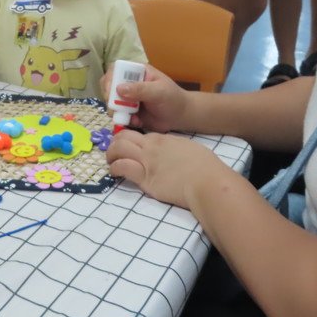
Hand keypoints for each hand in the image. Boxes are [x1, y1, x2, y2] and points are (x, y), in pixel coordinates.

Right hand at [100, 64, 189, 132]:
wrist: (180, 116)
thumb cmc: (173, 98)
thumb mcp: (159, 91)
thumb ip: (141, 89)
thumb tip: (119, 89)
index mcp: (136, 72)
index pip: (116, 69)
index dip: (110, 79)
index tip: (110, 92)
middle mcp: (129, 83)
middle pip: (108, 86)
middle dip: (110, 98)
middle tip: (115, 108)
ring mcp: (127, 98)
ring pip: (111, 102)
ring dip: (117, 111)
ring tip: (131, 117)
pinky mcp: (128, 112)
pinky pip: (119, 115)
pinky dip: (124, 120)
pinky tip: (137, 122)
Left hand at [106, 129, 227, 207]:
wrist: (206, 180)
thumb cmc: (205, 166)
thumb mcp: (188, 148)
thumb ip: (175, 148)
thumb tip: (171, 153)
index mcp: (162, 139)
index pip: (138, 135)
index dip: (129, 140)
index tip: (127, 147)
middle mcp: (151, 147)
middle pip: (124, 137)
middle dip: (114, 143)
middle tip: (113, 152)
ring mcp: (147, 161)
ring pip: (119, 149)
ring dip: (111, 154)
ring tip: (110, 162)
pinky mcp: (145, 178)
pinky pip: (123, 167)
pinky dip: (115, 168)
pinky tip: (115, 172)